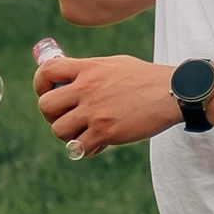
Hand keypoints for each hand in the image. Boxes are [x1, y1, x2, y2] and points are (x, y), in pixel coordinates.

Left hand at [34, 50, 178, 152]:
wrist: (173, 93)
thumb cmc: (145, 79)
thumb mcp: (114, 64)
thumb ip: (89, 70)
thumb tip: (67, 78)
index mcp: (88, 68)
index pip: (46, 71)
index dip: (40, 85)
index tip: (48, 93)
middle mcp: (87, 88)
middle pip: (46, 105)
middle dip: (51, 115)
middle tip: (66, 118)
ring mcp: (95, 111)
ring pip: (59, 130)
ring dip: (68, 135)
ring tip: (83, 133)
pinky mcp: (105, 132)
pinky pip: (79, 148)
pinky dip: (85, 149)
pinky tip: (98, 145)